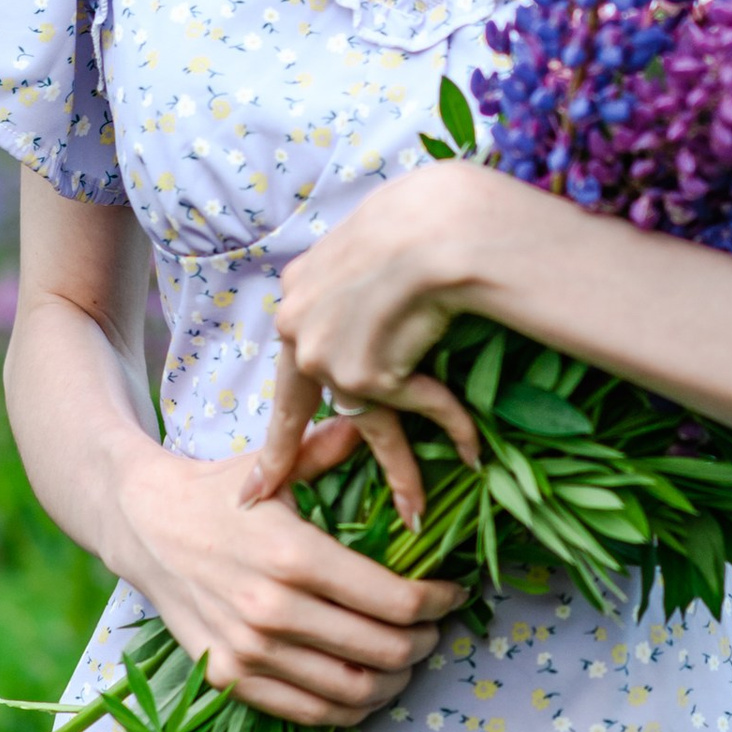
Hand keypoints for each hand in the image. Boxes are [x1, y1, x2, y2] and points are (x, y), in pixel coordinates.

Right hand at [103, 431, 464, 729]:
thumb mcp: (277, 468)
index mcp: (295, 556)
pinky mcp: (231, 677)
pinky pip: (308, 712)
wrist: (143, 527)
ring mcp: (250, 651)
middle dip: (425, 643)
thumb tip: (379, 419)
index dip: (439, 604)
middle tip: (434, 629)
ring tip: (406, 661)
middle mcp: (274, 610)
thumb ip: (333, 449)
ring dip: (394, 682)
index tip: (453, 595)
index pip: (395, 600)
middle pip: (384, 651)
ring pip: (352, 690)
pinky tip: (364, 686)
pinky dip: (349, 708)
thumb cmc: (218, 494)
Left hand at [247, 165, 494, 525]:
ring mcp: (325, 353)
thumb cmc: (423, 219)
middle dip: (282, 455)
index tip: (262, 434)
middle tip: (261, 492)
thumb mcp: (375, 241)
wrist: (439, 227)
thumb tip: (373, 291)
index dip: (285, 397)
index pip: (293, 354)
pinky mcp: (363, 376)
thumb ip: (360, 278)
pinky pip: (416, 407)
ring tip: (414, 512)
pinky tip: (470, 449)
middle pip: (300, 401)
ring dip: (400, 468)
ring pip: (366, 421)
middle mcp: (298, 323)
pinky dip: (450, 422)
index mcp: (299, 286)